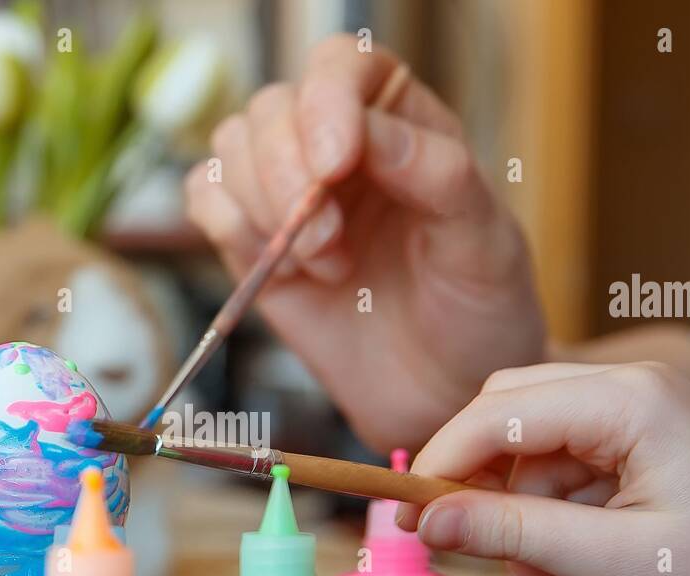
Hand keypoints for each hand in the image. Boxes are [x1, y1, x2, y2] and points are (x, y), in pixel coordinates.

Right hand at [185, 36, 544, 450]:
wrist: (443, 394)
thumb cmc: (478, 314)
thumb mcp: (484, 246)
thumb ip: (438, 178)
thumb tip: (370, 134)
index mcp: (403, 125)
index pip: (343, 66)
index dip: (327, 101)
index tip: (336, 165)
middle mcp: (340, 147)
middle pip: (274, 106)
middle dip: (287, 174)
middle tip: (328, 243)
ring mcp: (291, 194)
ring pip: (232, 144)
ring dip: (262, 206)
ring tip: (323, 265)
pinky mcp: (254, 242)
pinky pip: (205, 196)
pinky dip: (230, 228)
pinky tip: (282, 273)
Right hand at [398, 362, 689, 575]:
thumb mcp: (613, 560)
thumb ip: (513, 534)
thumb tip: (427, 523)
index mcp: (628, 400)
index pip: (498, 412)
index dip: (441, 463)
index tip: (406, 518)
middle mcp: (628, 391)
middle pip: (508, 418)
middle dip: (482, 490)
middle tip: (461, 547)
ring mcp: (636, 417)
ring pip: (534, 457)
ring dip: (522, 525)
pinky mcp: (640, 446)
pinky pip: (567, 477)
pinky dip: (554, 528)